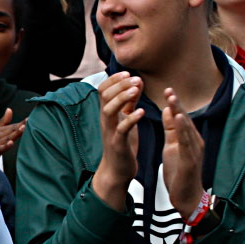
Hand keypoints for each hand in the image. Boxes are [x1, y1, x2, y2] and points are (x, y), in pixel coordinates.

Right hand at [0, 108, 25, 162]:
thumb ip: (4, 120)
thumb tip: (10, 110)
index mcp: (1, 131)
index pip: (13, 126)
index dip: (22, 122)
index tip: (29, 119)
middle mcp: (0, 136)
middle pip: (12, 130)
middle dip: (20, 126)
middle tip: (28, 122)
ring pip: (7, 138)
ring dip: (15, 133)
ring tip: (22, 128)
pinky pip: (0, 149)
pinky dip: (5, 146)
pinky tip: (10, 143)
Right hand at [90, 71, 142, 209]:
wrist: (117, 170)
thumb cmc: (123, 143)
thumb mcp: (126, 118)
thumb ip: (130, 101)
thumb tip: (137, 81)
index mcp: (107, 113)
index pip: (103, 89)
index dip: (114, 79)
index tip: (128, 73)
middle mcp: (105, 120)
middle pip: (104, 96)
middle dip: (119, 85)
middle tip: (135, 79)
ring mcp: (110, 131)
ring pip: (109, 109)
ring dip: (122, 98)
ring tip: (135, 90)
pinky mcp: (117, 144)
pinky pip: (121, 129)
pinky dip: (131, 119)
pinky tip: (141, 112)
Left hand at [161, 90, 204, 220]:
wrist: (187, 198)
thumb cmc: (180, 173)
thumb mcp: (172, 147)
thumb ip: (171, 130)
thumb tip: (168, 110)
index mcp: (189, 138)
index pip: (181, 118)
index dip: (174, 104)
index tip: (166, 90)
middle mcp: (194, 142)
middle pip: (185, 120)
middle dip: (177, 105)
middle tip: (169, 89)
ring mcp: (194, 151)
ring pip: (187, 128)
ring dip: (179, 113)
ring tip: (172, 100)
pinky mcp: (191, 160)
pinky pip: (186, 142)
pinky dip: (182, 129)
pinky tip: (177, 119)